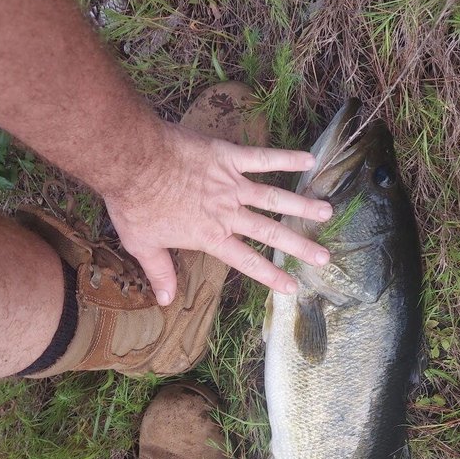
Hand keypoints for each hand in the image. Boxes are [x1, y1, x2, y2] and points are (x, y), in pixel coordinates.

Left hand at [104, 123, 332, 304]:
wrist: (132, 162)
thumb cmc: (135, 204)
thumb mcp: (143, 245)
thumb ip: (160, 273)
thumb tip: (166, 301)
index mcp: (211, 236)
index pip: (247, 261)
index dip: (271, 276)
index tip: (292, 287)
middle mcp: (228, 213)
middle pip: (271, 233)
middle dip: (299, 246)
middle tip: (324, 256)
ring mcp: (232, 184)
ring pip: (275, 198)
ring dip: (302, 205)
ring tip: (327, 212)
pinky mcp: (228, 157)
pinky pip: (263, 158)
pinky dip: (286, 158)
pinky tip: (309, 160)